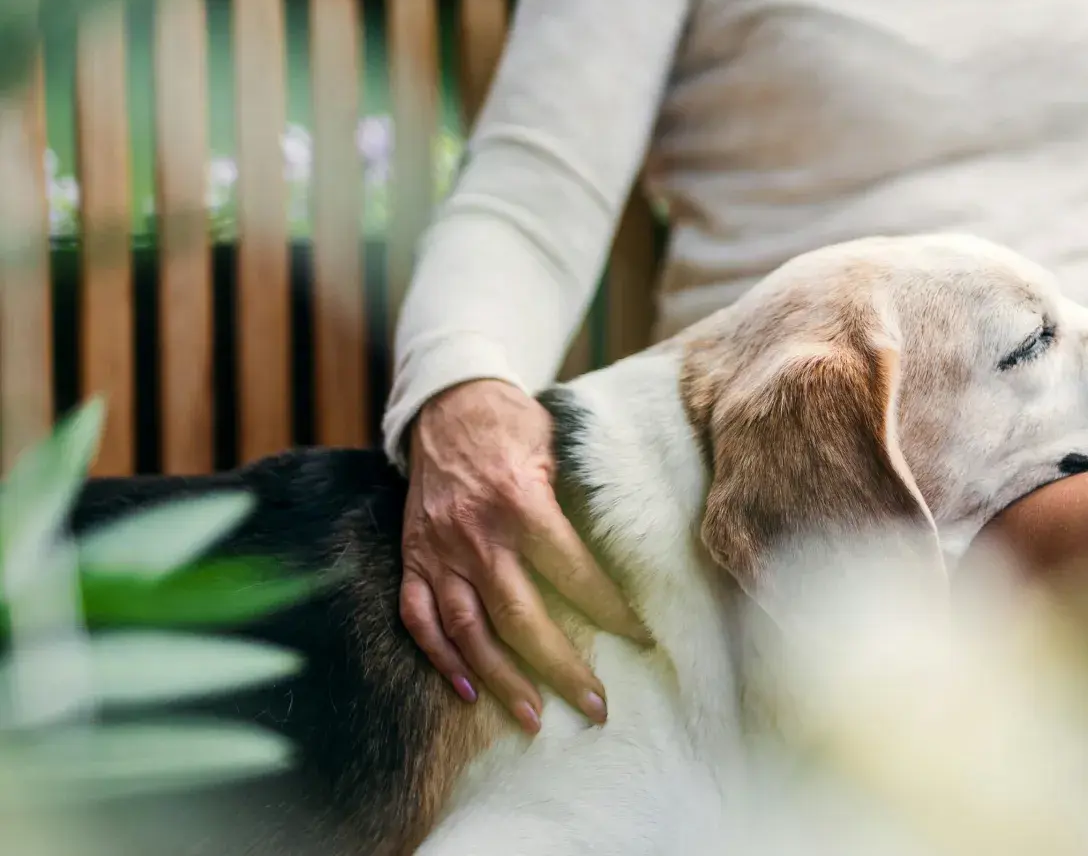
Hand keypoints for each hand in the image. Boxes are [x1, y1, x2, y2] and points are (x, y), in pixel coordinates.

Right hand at [399, 379, 647, 733]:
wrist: (446, 404)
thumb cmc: (514, 425)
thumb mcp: (557, 448)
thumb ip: (579, 500)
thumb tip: (624, 553)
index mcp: (521, 503)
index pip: (573, 572)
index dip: (609, 610)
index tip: (639, 639)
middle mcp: (476, 535)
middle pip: (520, 617)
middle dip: (560, 667)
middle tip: (595, 705)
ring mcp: (438, 551)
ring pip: (468, 630)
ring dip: (502, 680)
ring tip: (533, 718)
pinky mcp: (412, 559)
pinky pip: (419, 618)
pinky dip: (441, 659)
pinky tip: (468, 691)